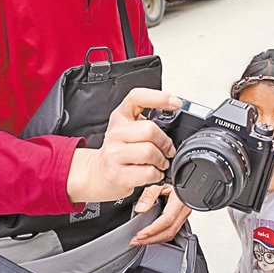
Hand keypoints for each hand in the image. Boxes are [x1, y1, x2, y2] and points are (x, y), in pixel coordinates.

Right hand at [67, 88, 180, 203]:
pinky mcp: (117, 175)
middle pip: (150, 130)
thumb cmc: (119, 150)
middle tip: (169, 150)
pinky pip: (148, 172)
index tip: (176, 103)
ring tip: (161, 163)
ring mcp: (114, 154)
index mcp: (121, 116)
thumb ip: (147, 122)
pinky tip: (154, 173)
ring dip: (162, 160)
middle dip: (166, 142)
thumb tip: (175, 122)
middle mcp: (115, 133)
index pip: (137, 97)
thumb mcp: (129, 129)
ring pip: (150, 152)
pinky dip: (157, 174)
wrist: (97, 175)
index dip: (159, 98)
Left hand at [130, 184, 191, 246]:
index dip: (153, 230)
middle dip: (151, 239)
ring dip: (154, 240)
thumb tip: (141, 209)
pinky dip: (160, 237)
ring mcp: (184, 216)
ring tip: (140, 241)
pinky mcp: (181, 220)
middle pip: (169, 232)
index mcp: (179, 201)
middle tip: (136, 241)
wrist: (181, 182)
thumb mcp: (158, 183)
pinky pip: (172, 232)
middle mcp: (184, 211)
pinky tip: (150, 237)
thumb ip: (149, 195)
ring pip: (171, 234)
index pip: (167, 220)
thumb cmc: (172, 181)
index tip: (140, 234)